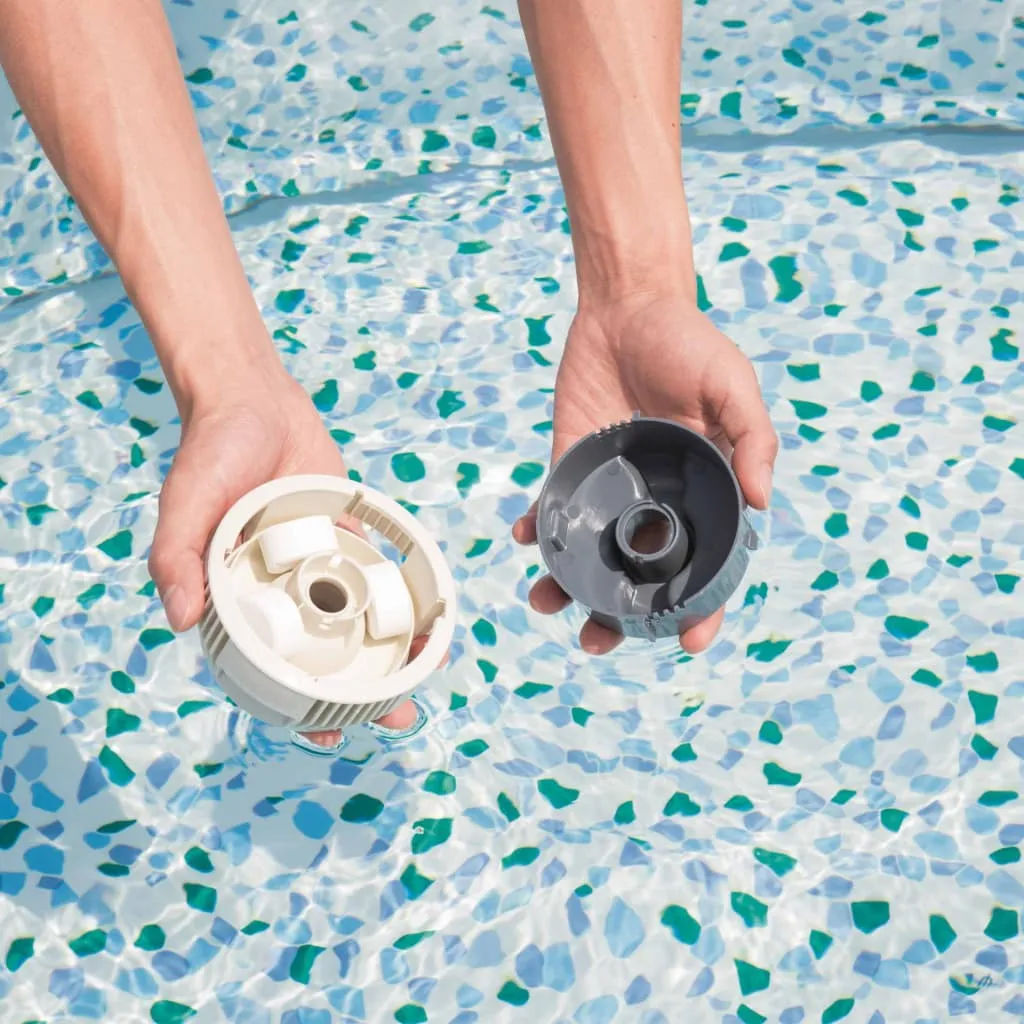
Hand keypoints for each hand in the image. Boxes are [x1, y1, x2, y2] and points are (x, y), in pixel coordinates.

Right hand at [147, 364, 435, 742]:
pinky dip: (398, 595)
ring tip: (423, 675)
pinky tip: (426, 617)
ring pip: (354, 618)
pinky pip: (375, 571)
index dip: (296, 707)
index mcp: (236, 597)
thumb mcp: (185, 502)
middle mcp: (277, 588)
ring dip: (387, 650)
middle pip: (321, 653)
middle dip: (358, 691)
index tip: (329, 737)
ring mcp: (314, 563)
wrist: (252, 398)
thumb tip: (181, 620)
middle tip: (397, 716)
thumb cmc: (209, 452)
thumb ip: (177, 557)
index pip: (267, 669)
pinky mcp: (343, 534)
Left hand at [513, 291, 776, 655]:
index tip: (688, 642)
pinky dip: (538, 528)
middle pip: (640, 574)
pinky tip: (527, 538)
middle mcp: (657, 501)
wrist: (629, 306)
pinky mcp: (571, 464)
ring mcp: (611, 486)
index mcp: (703, 494)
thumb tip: (761, 503)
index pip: (706, 565)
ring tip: (547, 603)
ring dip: (568, 585)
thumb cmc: (690, 345)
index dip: (701, 607)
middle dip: (619, 614)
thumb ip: (752, 439)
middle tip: (597, 640)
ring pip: (591, 553)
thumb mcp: (732, 386)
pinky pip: (554, 507)